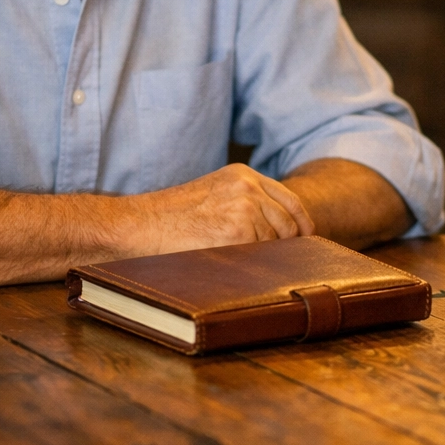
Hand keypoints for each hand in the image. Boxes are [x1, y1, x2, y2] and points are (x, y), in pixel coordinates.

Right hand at [140, 163, 314, 251]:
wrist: (138, 225)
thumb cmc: (169, 217)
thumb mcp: (212, 194)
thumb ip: (243, 201)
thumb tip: (276, 230)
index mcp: (242, 175)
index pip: (289, 201)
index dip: (301, 224)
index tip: (306, 239)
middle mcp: (248, 188)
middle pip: (288, 225)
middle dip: (283, 246)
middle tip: (271, 263)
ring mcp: (245, 209)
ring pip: (275, 243)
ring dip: (263, 258)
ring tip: (235, 264)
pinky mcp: (238, 234)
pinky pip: (259, 258)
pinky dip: (252, 268)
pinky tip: (232, 269)